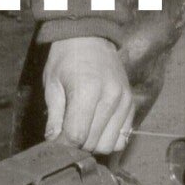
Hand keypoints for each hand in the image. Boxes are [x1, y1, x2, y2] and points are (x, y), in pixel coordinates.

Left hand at [41, 36, 134, 155]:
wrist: (90, 37)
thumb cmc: (66, 59)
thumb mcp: (52, 85)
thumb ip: (54, 117)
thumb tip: (54, 143)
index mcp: (87, 91)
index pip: (76, 135)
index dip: (63, 145)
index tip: (56, 142)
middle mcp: (110, 98)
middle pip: (94, 143)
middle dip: (77, 146)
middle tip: (67, 135)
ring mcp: (124, 101)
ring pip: (109, 144)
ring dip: (94, 144)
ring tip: (83, 131)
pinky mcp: (131, 104)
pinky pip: (123, 137)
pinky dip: (109, 139)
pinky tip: (98, 128)